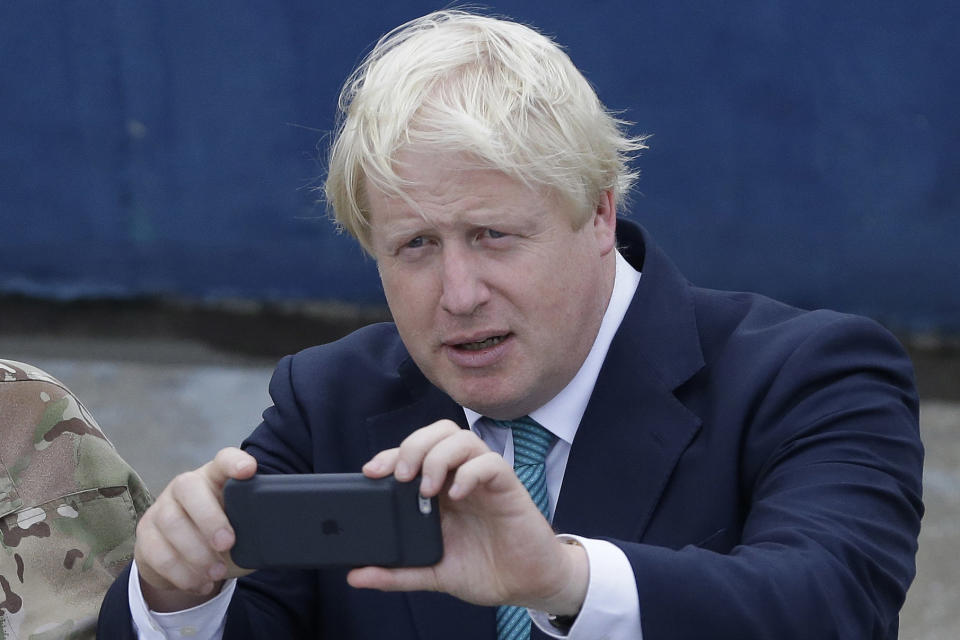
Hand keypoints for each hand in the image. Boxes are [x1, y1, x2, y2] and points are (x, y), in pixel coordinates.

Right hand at [134, 447, 256, 611]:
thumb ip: (254, 523)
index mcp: (214, 477)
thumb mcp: (240, 526)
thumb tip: (277, 533)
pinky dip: (183, 574)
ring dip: (197, 554)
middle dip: (209, 518)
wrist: (184, 559)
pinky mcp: (146, 535)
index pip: (223, 460)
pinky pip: (158, 554)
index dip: (234, 462)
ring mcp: (161, 508)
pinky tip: (202, 583)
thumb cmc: (221, 535)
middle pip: (189, 489)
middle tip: (228, 544)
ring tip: (217, 573)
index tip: (249, 470)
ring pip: (171, 524)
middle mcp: (184, 487)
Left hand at [347, 420, 587, 615]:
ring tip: (428, 488)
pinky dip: (471, 473)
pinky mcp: (509, 487)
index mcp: (441, 489)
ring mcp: (486, 479)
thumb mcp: (432, 573)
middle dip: (414, 445)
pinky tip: (458, 495)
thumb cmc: (484, 569)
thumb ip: (396, 573)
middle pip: (438, 432)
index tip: (370, 472)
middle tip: (401, 476)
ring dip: (439, 456)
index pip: (414, 452)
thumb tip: (356, 576)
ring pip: (463, 439)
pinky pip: (491, 463)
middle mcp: (461, 476)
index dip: (391, 453)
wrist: (526, 585)